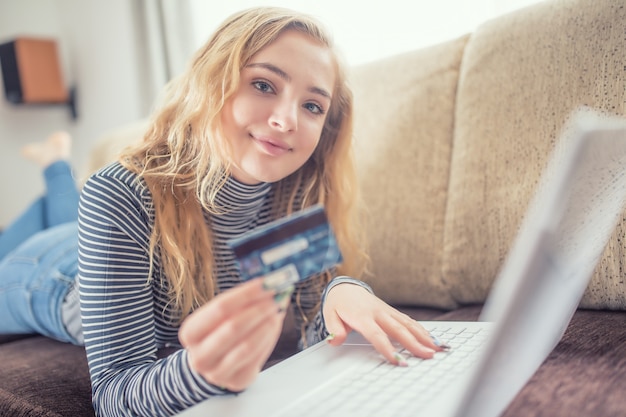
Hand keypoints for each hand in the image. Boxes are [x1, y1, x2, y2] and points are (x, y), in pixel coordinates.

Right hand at [179, 278, 287, 391]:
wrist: (216, 364)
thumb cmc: (219, 332)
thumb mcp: (221, 316)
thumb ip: (240, 300)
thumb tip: (268, 283)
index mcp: (190, 333)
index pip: (220, 308)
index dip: (245, 294)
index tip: (265, 282)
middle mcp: (199, 355)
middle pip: (233, 327)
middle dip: (259, 308)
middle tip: (277, 296)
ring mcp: (216, 372)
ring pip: (247, 345)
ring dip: (267, 323)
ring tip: (279, 309)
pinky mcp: (236, 381)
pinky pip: (257, 357)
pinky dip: (269, 338)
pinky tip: (275, 324)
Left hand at [322, 283, 445, 365]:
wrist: (346, 287)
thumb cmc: (339, 303)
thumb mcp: (329, 314)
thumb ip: (333, 329)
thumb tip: (335, 341)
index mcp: (362, 316)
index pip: (376, 334)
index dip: (387, 348)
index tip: (397, 361)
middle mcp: (378, 313)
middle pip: (398, 330)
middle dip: (414, 343)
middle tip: (428, 355)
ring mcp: (387, 311)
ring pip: (408, 324)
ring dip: (424, 336)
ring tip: (437, 348)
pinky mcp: (392, 312)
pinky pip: (409, 321)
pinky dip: (422, 330)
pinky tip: (432, 339)